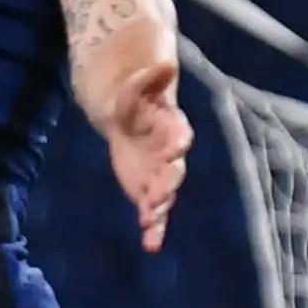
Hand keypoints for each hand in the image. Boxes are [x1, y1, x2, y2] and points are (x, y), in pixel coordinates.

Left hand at [106, 73, 191, 250]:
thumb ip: (150, 78)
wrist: (127, 117)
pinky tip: (151, 245)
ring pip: (164, 196)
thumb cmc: (136, 99)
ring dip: (158, 209)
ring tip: (149, 222)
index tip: (175, 148)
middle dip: (166, 182)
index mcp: (172, 127)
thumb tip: (164, 62)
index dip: (176, 142)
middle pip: (173, 171)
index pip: (179, 136)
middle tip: (157, 195)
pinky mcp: (148, 192)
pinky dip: (154, 228)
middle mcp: (170, 155)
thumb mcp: (137, 85)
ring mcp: (160, 176)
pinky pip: (154, 212)